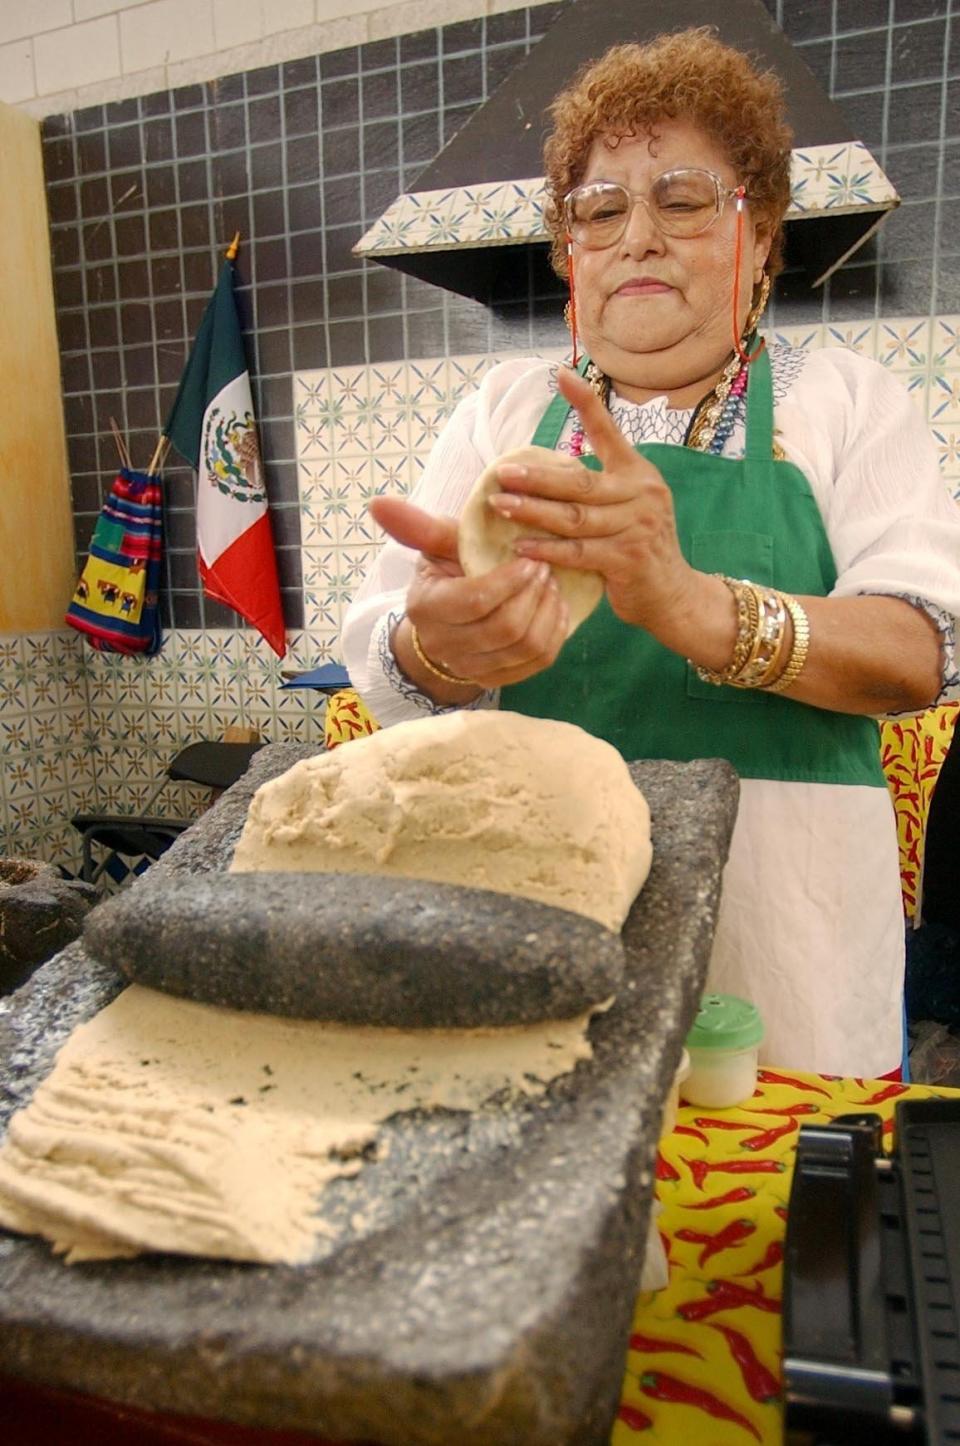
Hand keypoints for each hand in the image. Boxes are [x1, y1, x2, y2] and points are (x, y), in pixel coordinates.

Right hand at [369, 496, 568, 692]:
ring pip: (524, 647)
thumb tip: (377, 502)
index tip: (530, 558)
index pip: (474, 601)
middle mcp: (446, 645)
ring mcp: (472, 668)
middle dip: (533, 595)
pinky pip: (538, 662)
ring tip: (552, 584)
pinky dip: (554, 633)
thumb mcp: (436, 547)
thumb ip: (418, 526)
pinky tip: (556, 608)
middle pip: (504, 627)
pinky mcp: (498, 679)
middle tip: (546, 568)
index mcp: (427, 609)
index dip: (509, 580)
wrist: (447, 623)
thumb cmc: (447, 573)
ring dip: (547, 612)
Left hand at [486, 367, 696, 633]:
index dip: (586, 403)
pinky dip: (548, 550)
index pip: (609, 432)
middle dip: (537, 478)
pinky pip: (579, 552)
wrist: (672, 594)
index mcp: (638, 474)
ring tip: (500, 507)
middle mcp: (642, 494)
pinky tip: (521, 547)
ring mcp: (637, 527)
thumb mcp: (627, 507)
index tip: (561, 375)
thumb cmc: (637, 548)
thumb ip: (599, 488)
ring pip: (575, 518)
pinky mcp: (629, 559)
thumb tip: (546, 473)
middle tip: (502, 473)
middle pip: (580, 482)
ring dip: (533, 512)